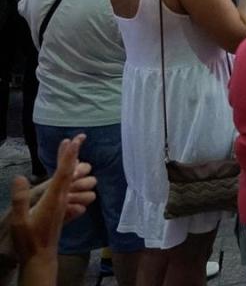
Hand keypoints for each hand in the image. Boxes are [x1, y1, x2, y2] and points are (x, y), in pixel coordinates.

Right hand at [10, 135, 95, 274]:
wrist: (40, 257)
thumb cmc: (28, 239)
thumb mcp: (19, 220)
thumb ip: (20, 199)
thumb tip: (20, 177)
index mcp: (53, 198)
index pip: (64, 172)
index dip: (69, 155)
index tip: (75, 139)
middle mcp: (62, 198)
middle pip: (72, 171)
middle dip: (73, 154)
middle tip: (78, 137)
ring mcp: (65, 203)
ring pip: (74, 179)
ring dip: (73, 164)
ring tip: (71, 151)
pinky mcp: (64, 208)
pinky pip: (71, 187)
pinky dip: (70, 177)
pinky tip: (67, 174)